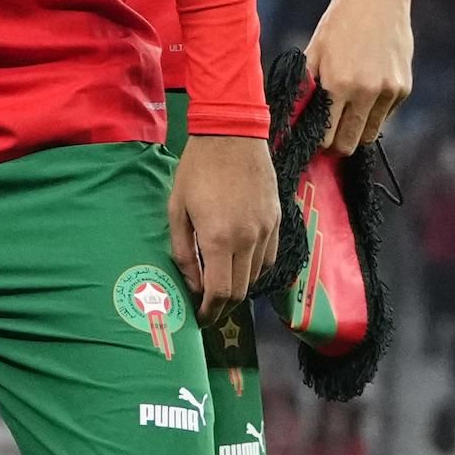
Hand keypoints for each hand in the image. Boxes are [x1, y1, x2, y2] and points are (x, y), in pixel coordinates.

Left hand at [174, 133, 279, 305]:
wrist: (232, 136)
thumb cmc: (196, 170)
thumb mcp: (176, 210)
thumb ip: (183, 251)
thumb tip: (192, 284)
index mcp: (220, 238)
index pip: (221, 292)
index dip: (210, 311)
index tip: (200, 318)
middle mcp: (249, 239)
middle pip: (241, 290)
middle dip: (224, 306)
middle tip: (208, 309)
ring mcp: (267, 230)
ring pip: (257, 276)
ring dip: (239, 287)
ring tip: (220, 286)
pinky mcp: (278, 220)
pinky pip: (269, 257)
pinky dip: (254, 269)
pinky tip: (238, 264)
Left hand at [302, 0, 412, 157]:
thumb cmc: (338, 25)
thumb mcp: (313, 53)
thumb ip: (304, 87)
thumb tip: (293, 118)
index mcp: (339, 85)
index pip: (327, 135)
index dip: (318, 142)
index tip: (312, 139)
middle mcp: (367, 92)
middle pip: (352, 142)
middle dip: (337, 144)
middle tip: (327, 136)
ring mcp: (389, 91)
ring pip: (371, 132)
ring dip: (356, 130)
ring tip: (343, 114)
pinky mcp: (404, 88)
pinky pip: (385, 114)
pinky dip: (373, 112)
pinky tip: (364, 91)